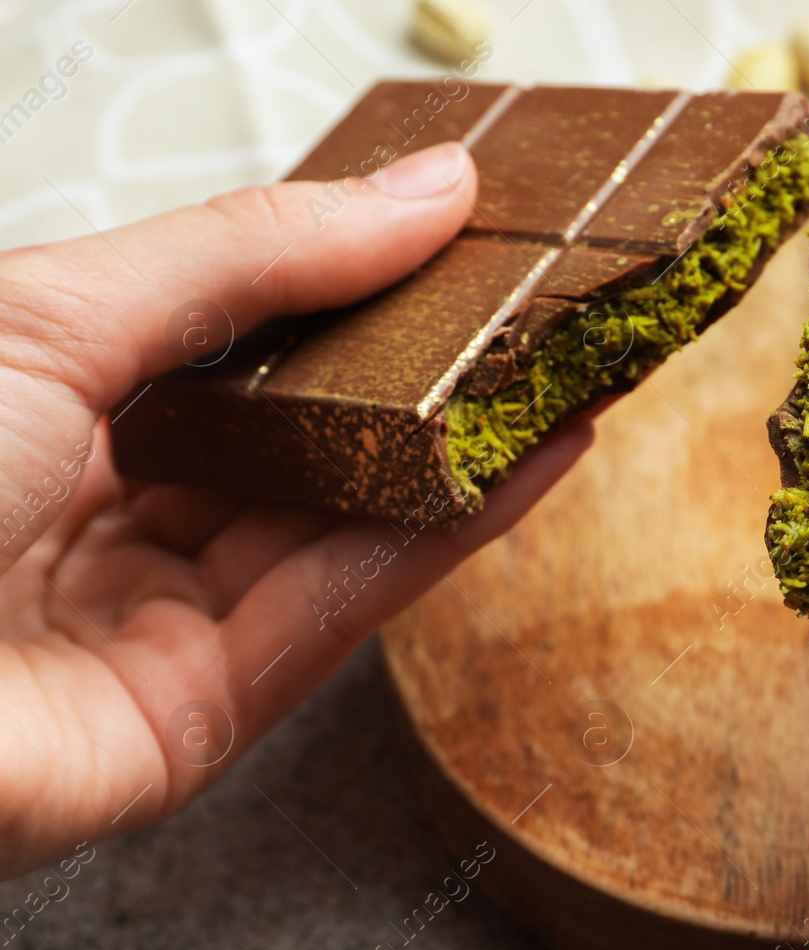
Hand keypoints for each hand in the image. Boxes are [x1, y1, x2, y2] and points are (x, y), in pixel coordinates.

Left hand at [0, 143, 593, 877]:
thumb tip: (424, 186)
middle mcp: (99, 514)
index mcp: (42, 405)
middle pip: (297, 440)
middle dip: (424, 375)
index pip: (232, 340)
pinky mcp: (197, 718)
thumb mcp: (62, 311)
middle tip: (539, 305)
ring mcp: (150, 622)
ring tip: (571, 371)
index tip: (456, 235)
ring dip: (461, 452)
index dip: (348, 287)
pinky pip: (338, 611)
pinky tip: (533, 461)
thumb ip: (259, 255)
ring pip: (335, 527)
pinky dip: (448, 537)